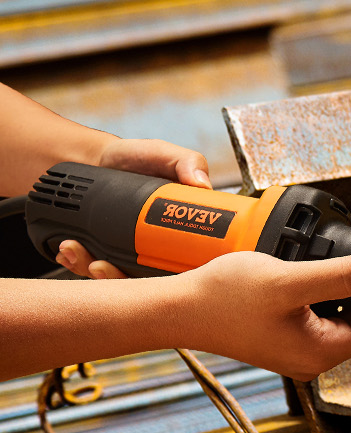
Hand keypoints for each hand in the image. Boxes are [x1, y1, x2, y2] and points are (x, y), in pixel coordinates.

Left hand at [56, 139, 211, 278]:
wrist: (96, 159)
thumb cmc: (136, 158)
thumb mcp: (164, 154)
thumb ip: (187, 161)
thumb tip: (202, 184)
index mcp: (179, 232)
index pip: (187, 261)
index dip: (175, 274)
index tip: (154, 272)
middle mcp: (156, 247)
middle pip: (148, 278)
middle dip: (121, 277)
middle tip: (101, 265)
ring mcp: (128, 252)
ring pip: (115, 277)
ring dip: (91, 270)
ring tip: (75, 250)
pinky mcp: (101, 251)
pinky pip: (89, 267)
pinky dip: (75, 261)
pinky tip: (66, 248)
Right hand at [174, 252, 350, 380]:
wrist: (176, 309)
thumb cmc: (224, 298)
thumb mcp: (290, 280)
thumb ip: (341, 275)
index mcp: (321, 352)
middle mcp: (313, 359)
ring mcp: (298, 352)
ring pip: (343, 319)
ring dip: (344, 292)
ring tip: (331, 265)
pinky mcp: (284, 340)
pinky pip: (319, 318)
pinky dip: (322, 296)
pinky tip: (309, 276)